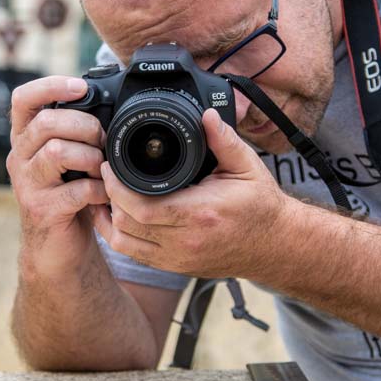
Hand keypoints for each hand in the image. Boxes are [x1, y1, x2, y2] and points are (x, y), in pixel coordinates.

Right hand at [7, 76, 108, 245]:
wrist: (57, 247)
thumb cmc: (69, 196)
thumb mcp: (68, 159)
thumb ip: (75, 133)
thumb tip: (109, 105)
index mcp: (25, 139)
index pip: (22, 99)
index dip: (50, 86)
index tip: (80, 86)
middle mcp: (20, 158)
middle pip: (46, 122)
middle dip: (84, 126)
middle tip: (102, 141)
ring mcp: (27, 185)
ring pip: (57, 151)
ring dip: (90, 157)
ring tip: (102, 169)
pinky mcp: (42, 210)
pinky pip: (76, 189)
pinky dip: (98, 189)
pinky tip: (103, 194)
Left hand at [91, 108, 289, 277]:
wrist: (276, 245)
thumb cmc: (261, 205)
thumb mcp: (246, 165)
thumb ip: (223, 138)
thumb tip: (206, 114)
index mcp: (200, 212)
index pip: (141, 206)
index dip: (116, 187)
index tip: (110, 166)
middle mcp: (186, 240)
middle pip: (126, 224)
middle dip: (108, 198)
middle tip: (105, 175)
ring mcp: (180, 257)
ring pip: (124, 243)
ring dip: (109, 220)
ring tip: (107, 195)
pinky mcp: (177, 266)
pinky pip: (136, 255)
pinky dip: (121, 236)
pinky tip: (118, 217)